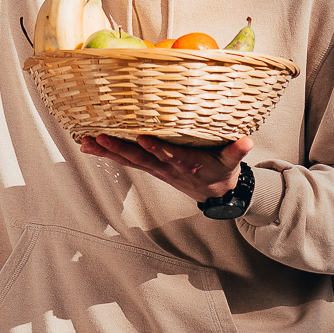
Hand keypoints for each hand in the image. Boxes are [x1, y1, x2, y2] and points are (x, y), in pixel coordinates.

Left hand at [79, 134, 251, 202]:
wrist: (215, 194)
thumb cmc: (222, 172)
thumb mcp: (231, 163)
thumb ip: (237, 151)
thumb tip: (247, 140)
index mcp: (187, 164)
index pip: (170, 155)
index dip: (157, 148)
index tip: (143, 138)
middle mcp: (167, 167)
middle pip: (141, 159)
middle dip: (120, 148)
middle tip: (100, 138)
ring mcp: (156, 168)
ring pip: (129, 160)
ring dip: (107, 152)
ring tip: (86, 142)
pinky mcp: (150, 167)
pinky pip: (126, 160)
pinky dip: (107, 154)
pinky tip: (89, 146)